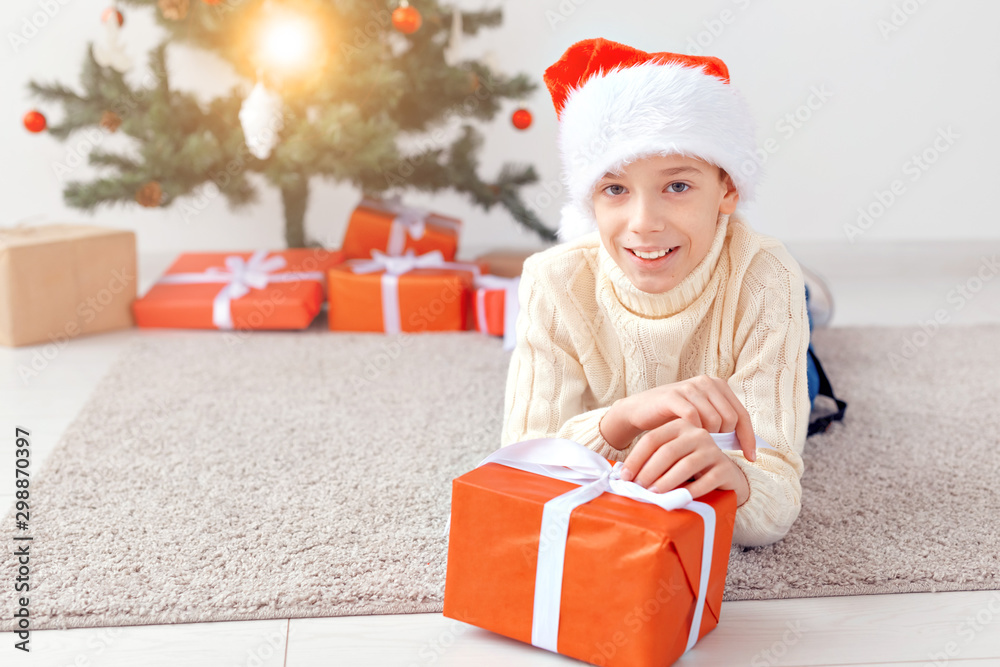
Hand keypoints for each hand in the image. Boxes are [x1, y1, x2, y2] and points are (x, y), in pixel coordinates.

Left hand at [619, 418, 750, 504]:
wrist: (725, 475)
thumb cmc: (690, 468)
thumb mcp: (671, 459)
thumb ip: (653, 461)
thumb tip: (624, 475)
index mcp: (679, 426)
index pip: (652, 439)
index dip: (636, 458)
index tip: (625, 476)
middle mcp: (697, 434)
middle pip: (667, 451)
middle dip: (649, 471)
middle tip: (638, 487)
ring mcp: (713, 450)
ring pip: (685, 465)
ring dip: (666, 482)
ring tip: (654, 494)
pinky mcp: (725, 468)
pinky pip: (706, 481)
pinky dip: (690, 491)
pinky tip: (679, 499)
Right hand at [622, 374, 756, 461]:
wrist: (639, 411)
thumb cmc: (673, 419)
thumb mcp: (702, 418)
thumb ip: (722, 424)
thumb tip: (749, 445)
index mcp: (718, 386)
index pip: (742, 414)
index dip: (748, 438)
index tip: (751, 457)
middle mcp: (706, 382)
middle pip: (730, 419)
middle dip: (723, 439)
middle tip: (709, 449)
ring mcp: (690, 387)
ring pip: (714, 419)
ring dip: (707, 438)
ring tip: (695, 444)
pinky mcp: (673, 395)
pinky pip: (693, 418)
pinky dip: (692, 432)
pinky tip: (685, 439)